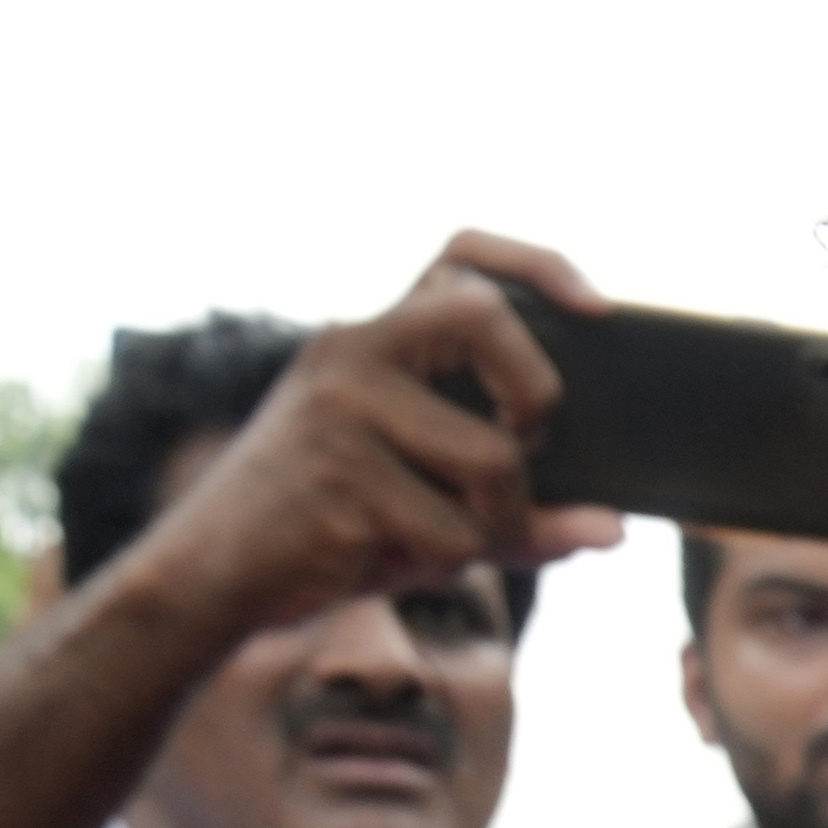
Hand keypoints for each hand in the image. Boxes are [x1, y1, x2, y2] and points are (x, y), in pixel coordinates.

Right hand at [120, 233, 631, 641]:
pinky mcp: (340, 471)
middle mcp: (353, 351)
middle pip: (485, 316)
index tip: (597, 308)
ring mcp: (342, 405)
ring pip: (494, 458)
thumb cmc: (334, 530)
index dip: (538, 264)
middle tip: (521, 445)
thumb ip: (521, 508)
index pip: (461, 254)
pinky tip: (384, 557)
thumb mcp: (431, 507)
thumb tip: (613, 528)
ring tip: (427, 536)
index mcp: (375, 341)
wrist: (213, 573)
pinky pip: (456, 529)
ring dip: (490, 524)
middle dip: (535, 395)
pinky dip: (444, 561)